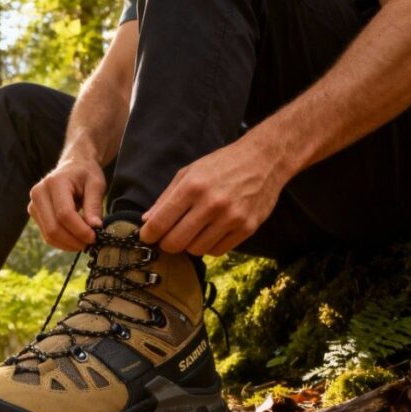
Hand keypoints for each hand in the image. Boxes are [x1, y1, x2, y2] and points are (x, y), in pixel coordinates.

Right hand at [28, 158, 105, 251]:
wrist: (73, 165)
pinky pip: (47, 235)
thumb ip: (94, 205)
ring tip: (85, 242)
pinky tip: (75, 239)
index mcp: (54, 183)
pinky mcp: (34, 214)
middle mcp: (39, 193)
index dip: (80, 230)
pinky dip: (62, 242)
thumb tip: (95, 227)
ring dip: (68, 244)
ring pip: (49, 235)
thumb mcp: (96, 184)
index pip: (64, 214)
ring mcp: (33, 204)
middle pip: (53, 227)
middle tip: (92, 243)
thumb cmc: (86, 173)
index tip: (95, 237)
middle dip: (74, 240)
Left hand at [140, 141, 288, 255]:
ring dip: (189, 245)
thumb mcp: (189, 172)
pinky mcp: (247, 228)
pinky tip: (209, 233)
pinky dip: (208, 246)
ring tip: (192, 232)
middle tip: (167, 238)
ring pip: (196, 250)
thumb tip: (147, 221)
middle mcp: (211, 204)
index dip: (148, 235)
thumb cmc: (222, 165)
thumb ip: (166, 197)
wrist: (264, 160)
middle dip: (166, 244)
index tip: (147, 236)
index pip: (160, 223)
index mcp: (192, 187)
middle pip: (175, 242)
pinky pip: (217, 251)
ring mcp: (231, 218)